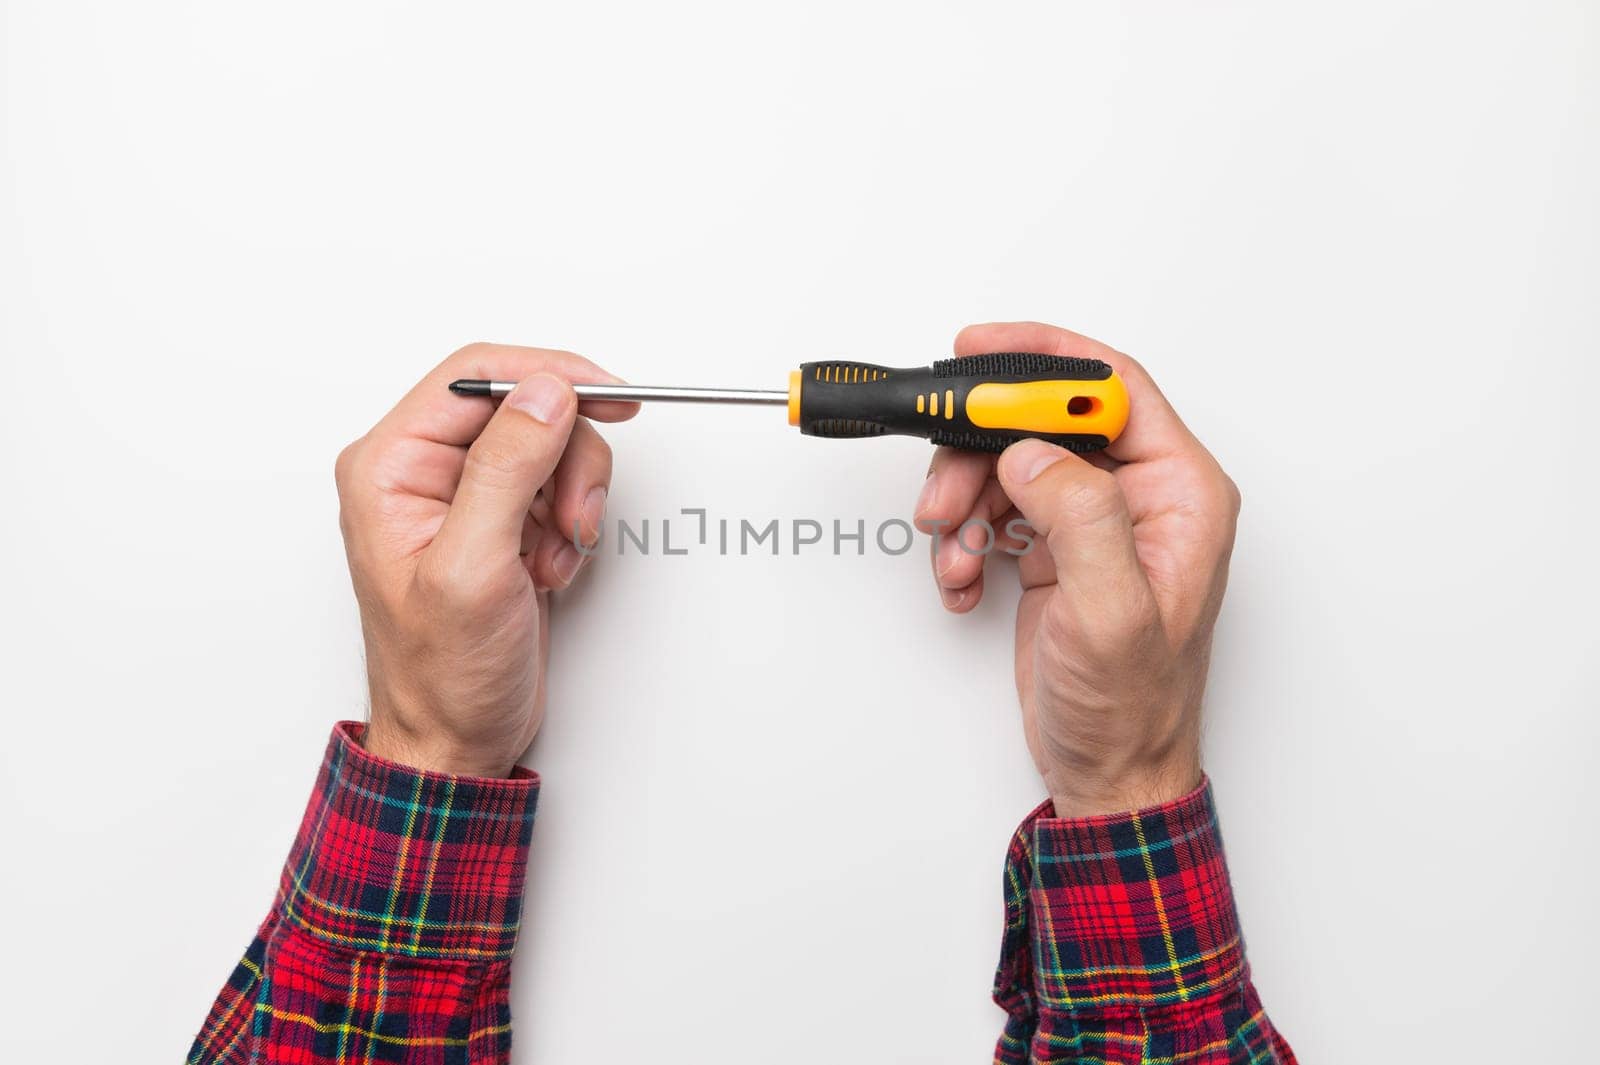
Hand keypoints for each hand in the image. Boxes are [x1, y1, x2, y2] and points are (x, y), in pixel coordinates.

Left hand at [333, 343, 637, 776]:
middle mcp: (422, 473)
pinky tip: (550, 569)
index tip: (607, 396)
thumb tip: (543, 394)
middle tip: (574, 515)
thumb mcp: (472, 569)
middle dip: (567, 460)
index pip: (475, 377)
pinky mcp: (500, 522)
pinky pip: (558, 487)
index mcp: (390, 467)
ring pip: (550, 447)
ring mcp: (464, 497)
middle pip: (523, 408)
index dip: (548, 376)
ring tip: (555, 554)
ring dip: (573, 499)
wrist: (456, 741)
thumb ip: (507, 471)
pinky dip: (571, 526)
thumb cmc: (440, 677)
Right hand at [914, 323, 1240, 816]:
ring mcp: (1092, 523)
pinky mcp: (1054, 550)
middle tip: (942, 492)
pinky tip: (964, 583)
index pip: (1111, 388)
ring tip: (954, 556)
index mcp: (1180, 493)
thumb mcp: (1112, 613)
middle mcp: (1139, 497)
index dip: (1042, 359)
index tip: (978, 351)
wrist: (1107, 771)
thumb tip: (1033, 450)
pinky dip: (964, 543)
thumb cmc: (1133, 708)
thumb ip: (1080, 518)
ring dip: (964, 504)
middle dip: (979, 450)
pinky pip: (992, 511)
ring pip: (1007, 466)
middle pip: (1043, 423)